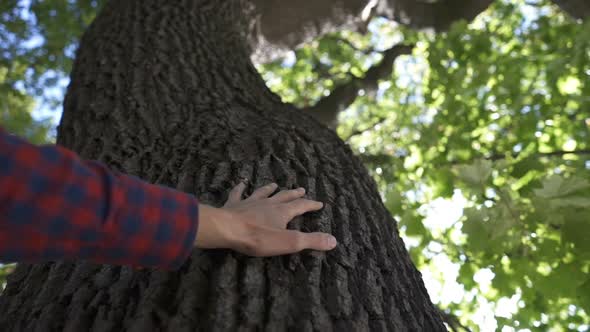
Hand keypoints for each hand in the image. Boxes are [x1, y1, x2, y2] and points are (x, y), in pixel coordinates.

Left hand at [195, 182, 336, 255]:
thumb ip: (311, 240)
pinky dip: (240, 187)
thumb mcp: (289, 242)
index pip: (301, 206)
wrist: (228, 229)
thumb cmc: (259, 238)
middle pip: (284, 196)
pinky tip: (241, 182)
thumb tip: (334, 240)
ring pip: (263, 193)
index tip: (319, 203)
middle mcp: (268, 204)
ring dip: (270, 189)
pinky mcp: (234, 206)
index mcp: (282, 212)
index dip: (311, 205)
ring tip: (275, 184)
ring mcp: (250, 202)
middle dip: (294, 194)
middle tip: (301, 189)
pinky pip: (238, 193)